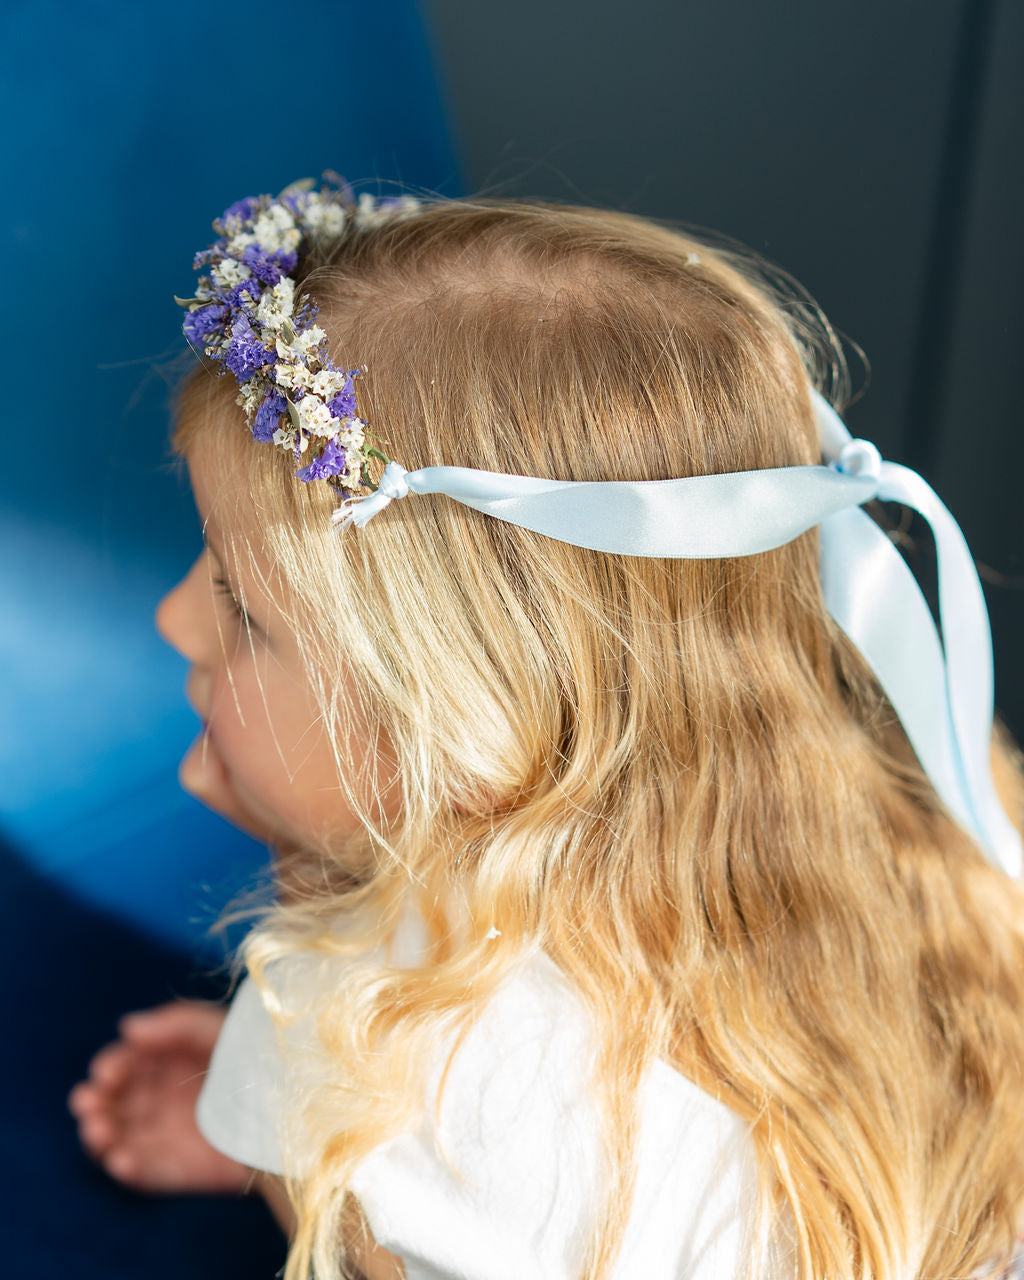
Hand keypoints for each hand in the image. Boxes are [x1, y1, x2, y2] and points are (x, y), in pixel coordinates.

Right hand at [68, 1000, 250, 1194]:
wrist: (292, 1105)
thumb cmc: (256, 1055)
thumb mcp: (218, 1029)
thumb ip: (177, 1022)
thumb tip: (128, 1027)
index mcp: (170, 1061)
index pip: (127, 1064)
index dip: (111, 1067)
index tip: (105, 1072)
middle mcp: (165, 1097)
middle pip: (116, 1102)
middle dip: (96, 1102)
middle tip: (89, 1103)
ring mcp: (172, 1134)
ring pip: (121, 1138)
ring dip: (101, 1136)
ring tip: (98, 1131)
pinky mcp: (184, 1168)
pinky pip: (148, 1172)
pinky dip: (128, 1169)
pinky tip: (120, 1161)